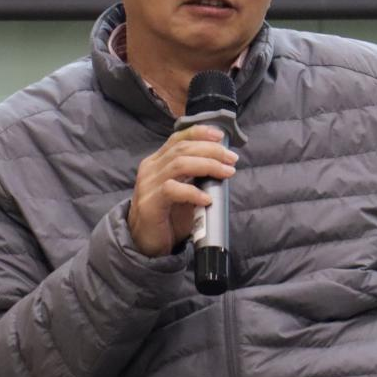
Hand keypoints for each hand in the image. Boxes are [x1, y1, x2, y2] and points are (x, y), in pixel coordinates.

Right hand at [127, 125, 237, 256]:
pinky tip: (207, 199)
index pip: (178, 138)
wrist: (144, 243)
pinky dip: (193, 192)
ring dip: (208, 165)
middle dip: (211, 150)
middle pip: (182, 148)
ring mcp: (148, 184)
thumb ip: (195, 177)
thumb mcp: (183, 191)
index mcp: (157, 161)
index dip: (199, 133)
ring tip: (226, 173)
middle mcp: (151, 168)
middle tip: (231, 158)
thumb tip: (224, 167)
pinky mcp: (150, 203)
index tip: (220, 135)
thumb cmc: (168, 216)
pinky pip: (173, 190)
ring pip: (179, 164)